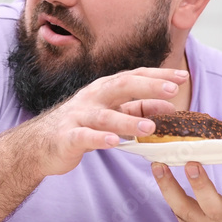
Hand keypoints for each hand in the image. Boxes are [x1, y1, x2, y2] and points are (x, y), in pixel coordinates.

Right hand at [21, 67, 187, 176]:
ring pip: (105, 116)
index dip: (158, 77)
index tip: (182, 77)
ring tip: (150, 128)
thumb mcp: (111, 114)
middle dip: (148, 87)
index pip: (134, 77)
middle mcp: (92, 97)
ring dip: (128, 121)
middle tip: (173, 91)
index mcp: (104, 89)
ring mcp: (78, 116)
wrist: (40, 144)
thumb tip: (169, 106)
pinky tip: (113, 143)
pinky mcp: (68, 137)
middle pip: (121, 87)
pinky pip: (84, 137)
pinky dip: (98, 139)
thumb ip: (138, 109)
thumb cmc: (81, 125)